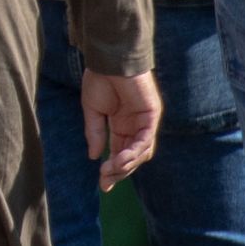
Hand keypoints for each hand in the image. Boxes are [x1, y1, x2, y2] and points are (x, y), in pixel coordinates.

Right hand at [80, 67, 160, 188]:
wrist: (109, 59)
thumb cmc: (100, 79)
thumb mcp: (93, 111)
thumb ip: (95, 133)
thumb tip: (94, 156)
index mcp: (121, 126)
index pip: (120, 154)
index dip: (113, 171)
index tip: (103, 185)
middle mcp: (135, 126)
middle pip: (132, 157)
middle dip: (119, 172)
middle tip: (105, 180)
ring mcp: (145, 121)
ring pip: (142, 152)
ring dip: (126, 164)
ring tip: (110, 169)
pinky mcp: (152, 114)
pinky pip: (146, 139)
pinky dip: (134, 151)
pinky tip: (120, 158)